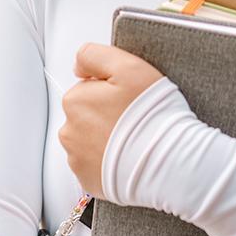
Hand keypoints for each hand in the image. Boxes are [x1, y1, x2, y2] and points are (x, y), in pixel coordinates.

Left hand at [59, 42, 164, 196]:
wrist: (166, 163)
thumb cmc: (150, 114)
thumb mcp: (128, 66)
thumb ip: (94, 55)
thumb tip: (78, 66)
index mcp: (75, 100)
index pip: (88, 87)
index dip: (111, 90)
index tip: (129, 98)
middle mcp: (69, 131)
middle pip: (86, 114)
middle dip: (106, 114)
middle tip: (133, 119)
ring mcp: (77, 159)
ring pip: (89, 140)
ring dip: (106, 138)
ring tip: (133, 139)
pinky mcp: (88, 180)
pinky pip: (95, 165)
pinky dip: (108, 161)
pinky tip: (128, 156)